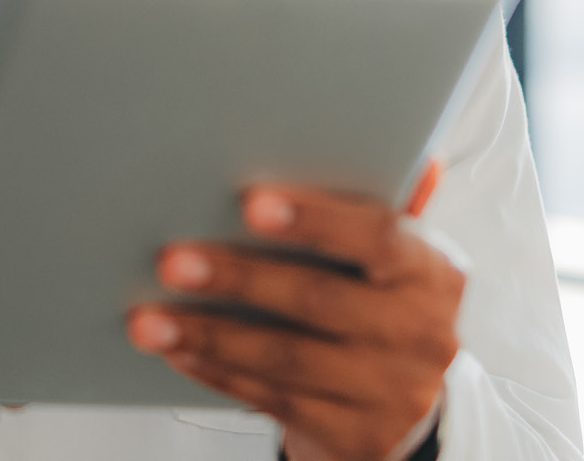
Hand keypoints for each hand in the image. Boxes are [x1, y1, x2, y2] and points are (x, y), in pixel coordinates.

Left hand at [125, 162, 458, 460]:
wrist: (408, 402)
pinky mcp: (358, 437)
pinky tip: (179, 351)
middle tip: (173, 261)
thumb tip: (334, 151)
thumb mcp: (386, 257)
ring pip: (288, 359)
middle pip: (321, 299)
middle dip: (239, 277)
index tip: (250, 202)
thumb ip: (358, 208)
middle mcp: (423, 333)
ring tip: (150, 319)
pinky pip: (275, 401)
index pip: (379, 235)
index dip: (314, 218)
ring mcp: (393, 392)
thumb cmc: (379, 301)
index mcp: (433, 270)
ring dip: (210, 335)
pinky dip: (219, 374)